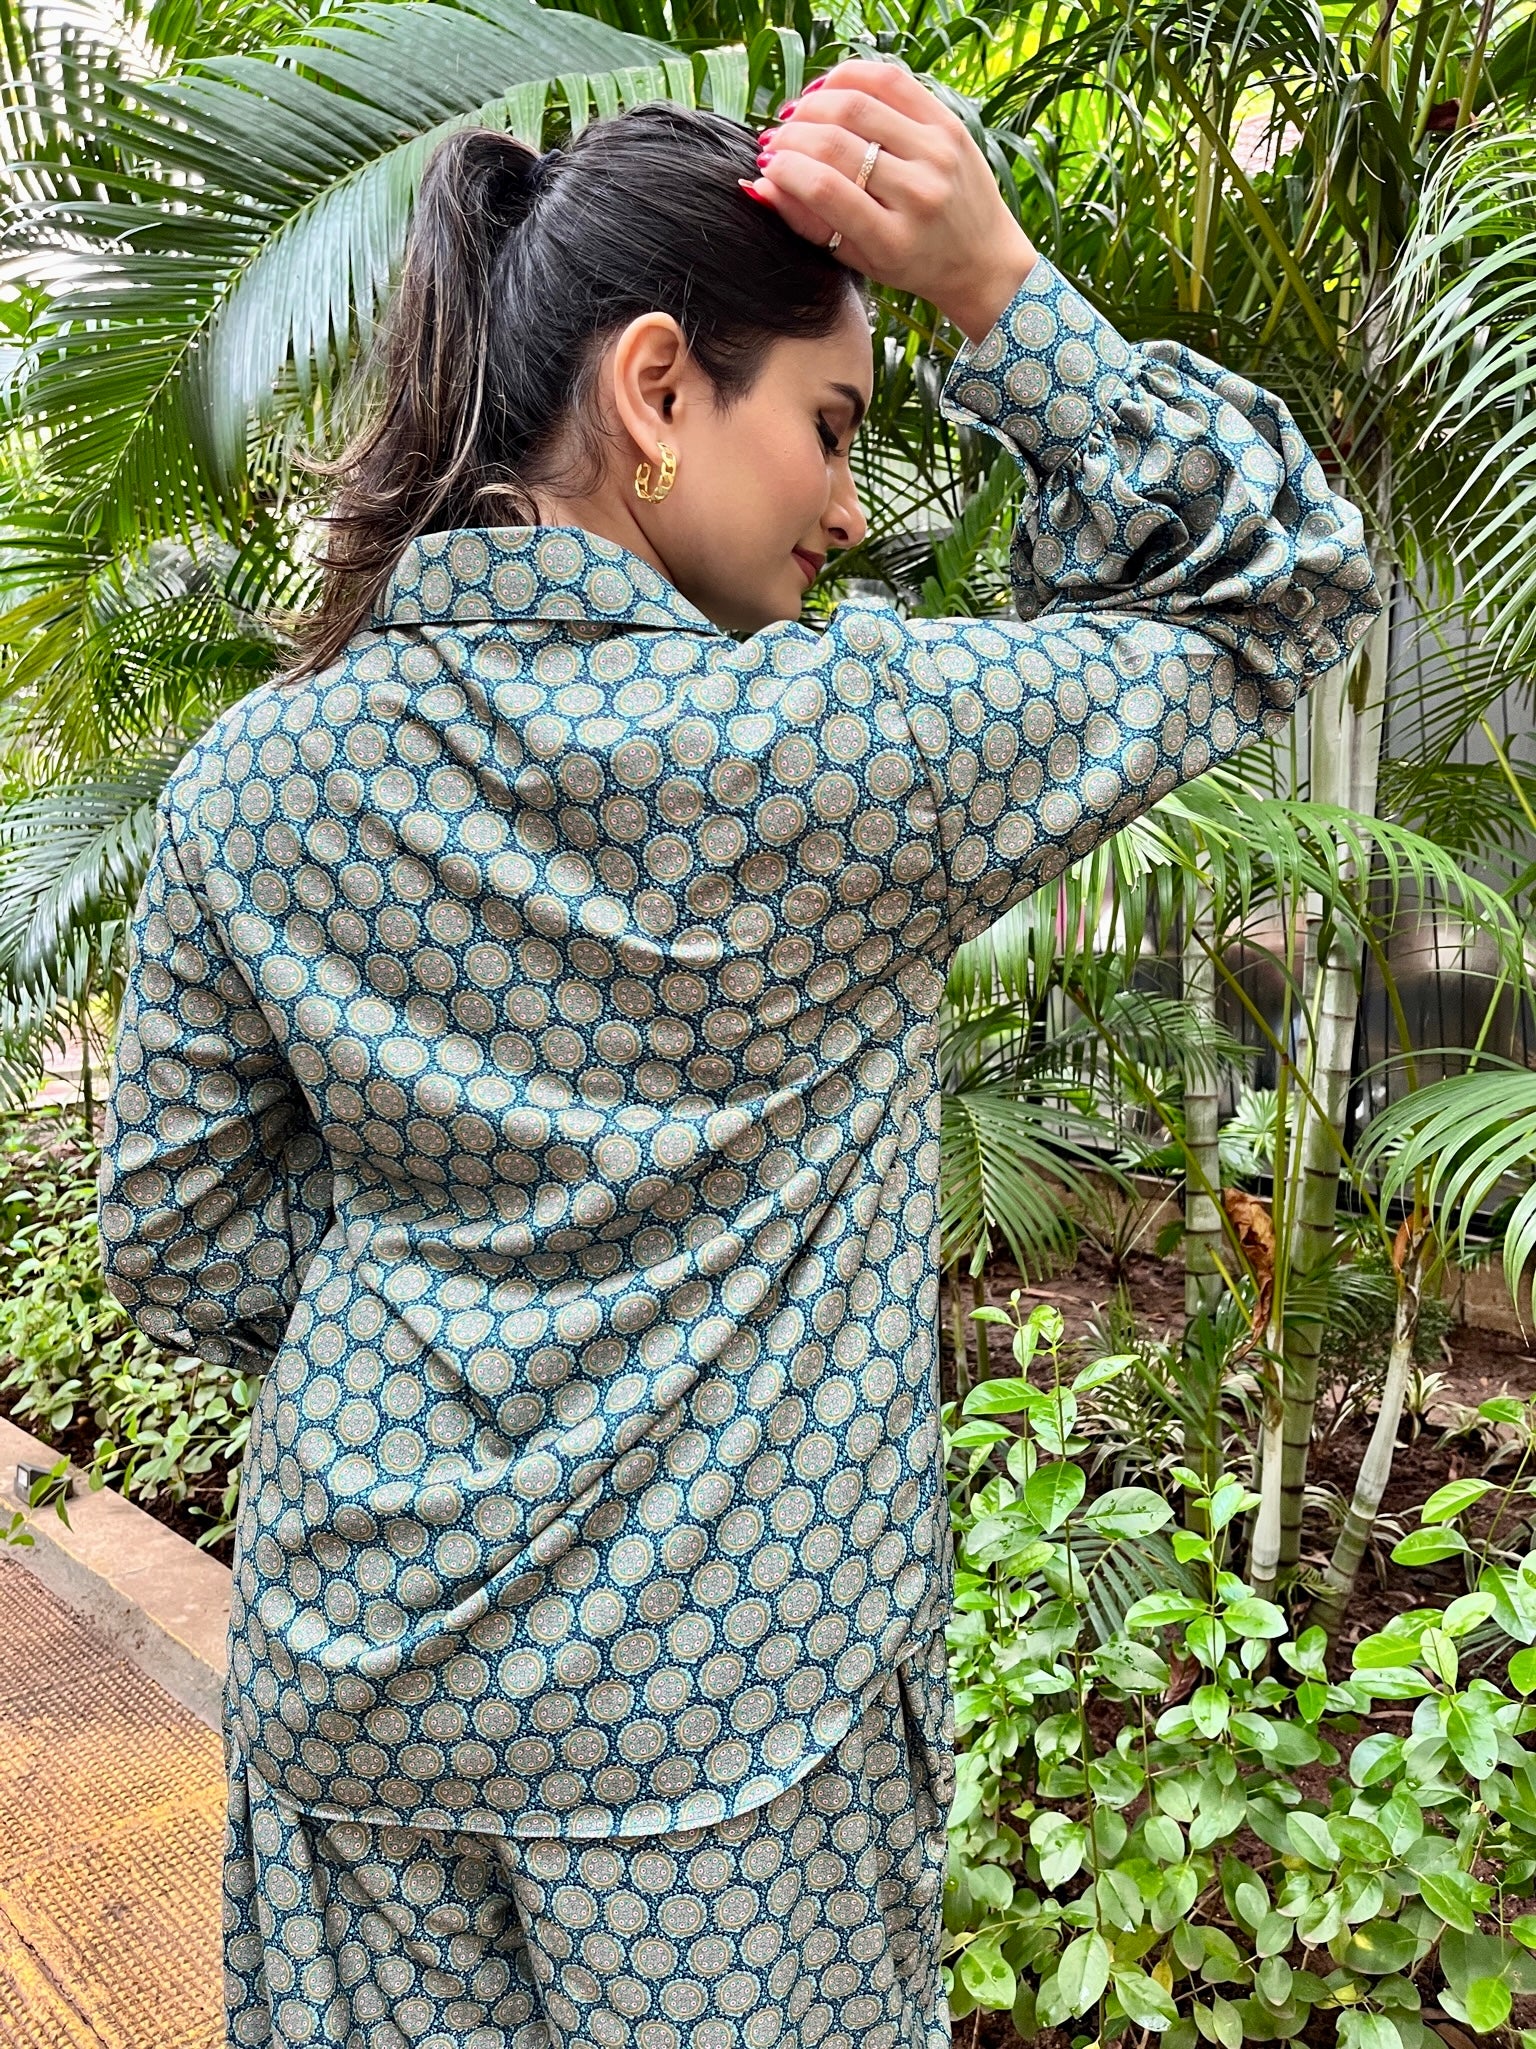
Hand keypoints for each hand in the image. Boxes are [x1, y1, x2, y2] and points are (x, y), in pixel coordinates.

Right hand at [742, 59, 1038, 342]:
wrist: (983, 260)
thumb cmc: (912, 265)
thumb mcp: (859, 261)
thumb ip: (809, 224)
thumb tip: (760, 183)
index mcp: (894, 240)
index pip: (824, 189)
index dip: (785, 170)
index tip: (767, 166)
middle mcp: (920, 193)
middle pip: (837, 142)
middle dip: (792, 136)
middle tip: (775, 141)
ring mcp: (938, 153)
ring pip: (859, 104)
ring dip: (813, 105)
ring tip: (796, 117)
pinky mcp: (949, 123)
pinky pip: (891, 80)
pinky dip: (850, 78)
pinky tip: (828, 92)